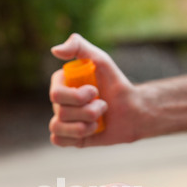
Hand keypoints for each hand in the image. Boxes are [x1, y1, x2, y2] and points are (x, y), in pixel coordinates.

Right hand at [49, 33, 145, 147]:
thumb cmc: (117, 85)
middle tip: (103, 106)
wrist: (132, 113)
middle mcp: (59, 101)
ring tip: (98, 121)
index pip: (56, 94)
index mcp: (62, 83)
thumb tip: (55, 51)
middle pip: (61, 112)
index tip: (96, 92)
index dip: (78, 97)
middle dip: (88, 111)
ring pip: (58, 127)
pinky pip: (58, 140)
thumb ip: (79, 46)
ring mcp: (63, 120)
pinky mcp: (69, 136)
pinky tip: (89, 131)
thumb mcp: (101, 60)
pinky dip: (75, 137)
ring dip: (84, 126)